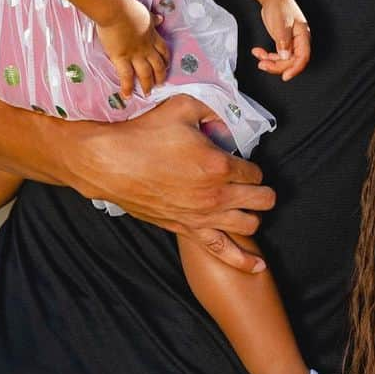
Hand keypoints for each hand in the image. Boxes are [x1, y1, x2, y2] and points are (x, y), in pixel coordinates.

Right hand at [76, 94, 276, 272]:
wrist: (111, 163)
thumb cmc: (145, 135)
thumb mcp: (183, 106)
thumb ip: (213, 108)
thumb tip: (228, 117)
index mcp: (220, 165)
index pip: (256, 172)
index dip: (252, 166)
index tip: (242, 161)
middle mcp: (217, 195)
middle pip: (262, 199)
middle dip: (263, 191)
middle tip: (252, 183)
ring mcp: (203, 216)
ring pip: (249, 224)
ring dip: (254, 214)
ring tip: (248, 207)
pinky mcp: (187, 229)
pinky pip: (222, 250)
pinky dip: (243, 260)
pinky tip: (258, 267)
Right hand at [96, 0, 169, 98]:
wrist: (116, 10)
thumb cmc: (128, 8)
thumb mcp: (145, 13)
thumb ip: (153, 19)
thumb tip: (161, 19)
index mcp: (152, 35)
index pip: (163, 50)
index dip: (166, 60)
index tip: (167, 65)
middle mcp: (146, 47)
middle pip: (157, 65)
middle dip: (160, 76)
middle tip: (160, 84)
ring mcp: (135, 54)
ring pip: (145, 73)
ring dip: (147, 84)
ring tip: (147, 93)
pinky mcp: (121, 58)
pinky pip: (126, 76)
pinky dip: (127, 87)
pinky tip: (127, 96)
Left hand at [252, 0, 310, 80]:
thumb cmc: (280, 5)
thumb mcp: (280, 22)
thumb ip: (283, 40)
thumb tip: (285, 55)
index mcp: (303, 36)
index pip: (302, 57)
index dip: (295, 69)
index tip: (285, 76)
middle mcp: (299, 41)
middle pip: (291, 61)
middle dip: (277, 65)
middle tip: (262, 64)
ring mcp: (291, 43)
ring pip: (283, 60)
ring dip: (270, 62)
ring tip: (259, 57)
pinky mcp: (283, 43)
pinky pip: (277, 56)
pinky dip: (267, 56)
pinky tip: (258, 52)